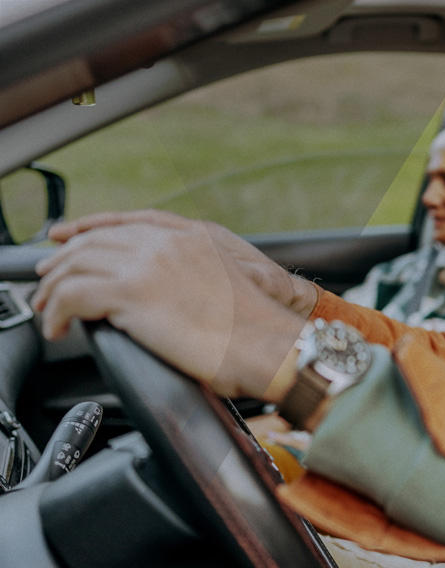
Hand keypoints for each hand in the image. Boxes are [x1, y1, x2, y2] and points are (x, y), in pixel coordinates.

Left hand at [32, 212, 303, 399]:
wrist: (271, 343)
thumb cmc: (260, 329)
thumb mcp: (230, 283)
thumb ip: (196, 275)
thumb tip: (170, 293)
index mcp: (196, 236)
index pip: (131, 221)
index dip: (93, 226)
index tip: (68, 236)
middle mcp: (169, 242)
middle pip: (98, 238)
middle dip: (65, 257)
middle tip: (46, 278)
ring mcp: (149, 263)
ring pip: (77, 262)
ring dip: (54, 286)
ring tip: (47, 308)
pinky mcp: (132, 292)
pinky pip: (72, 294)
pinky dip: (56, 310)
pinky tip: (58, 325)